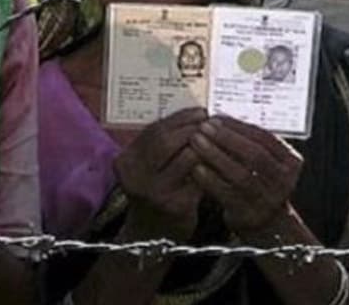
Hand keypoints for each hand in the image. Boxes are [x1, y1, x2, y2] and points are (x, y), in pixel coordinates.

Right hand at [114, 108, 206, 241]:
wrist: (150, 237)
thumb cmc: (155, 191)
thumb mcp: (149, 166)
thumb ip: (162, 143)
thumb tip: (195, 114)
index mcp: (126, 161)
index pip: (155, 130)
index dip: (180, 118)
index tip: (200, 111)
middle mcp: (135, 176)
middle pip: (167, 141)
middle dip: (193, 128)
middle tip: (211, 123)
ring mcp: (154, 192)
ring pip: (187, 156)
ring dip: (207, 145)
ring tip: (218, 139)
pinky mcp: (176, 205)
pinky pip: (200, 177)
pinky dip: (212, 165)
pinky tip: (222, 159)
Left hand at [189, 116, 302, 235]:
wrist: (268, 226)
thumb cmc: (261, 185)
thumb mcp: (267, 164)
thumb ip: (251, 144)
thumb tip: (221, 119)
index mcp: (291, 162)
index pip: (265, 138)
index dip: (239, 126)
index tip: (217, 117)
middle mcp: (283, 181)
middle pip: (255, 155)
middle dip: (227, 138)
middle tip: (205, 126)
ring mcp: (268, 200)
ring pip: (240, 174)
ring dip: (216, 155)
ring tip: (197, 142)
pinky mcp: (249, 215)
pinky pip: (227, 194)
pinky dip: (210, 179)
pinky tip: (196, 168)